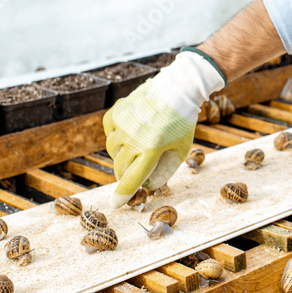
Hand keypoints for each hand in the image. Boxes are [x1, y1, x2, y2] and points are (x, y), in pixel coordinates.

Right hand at [103, 49, 225, 207]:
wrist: (179, 89)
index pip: (131, 178)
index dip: (122, 194)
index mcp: (152, 149)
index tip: (115, 203)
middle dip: (125, 174)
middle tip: (133, 171)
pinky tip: (127, 133)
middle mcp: (134, 137)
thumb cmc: (182, 122)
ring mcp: (124, 123)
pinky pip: (109, 130)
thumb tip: (148, 187)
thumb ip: (165, 170)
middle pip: (119, 167)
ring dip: (121, 154)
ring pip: (112, 149)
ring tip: (135, 148)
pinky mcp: (118, 111)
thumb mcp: (180, 149)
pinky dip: (115, 134)